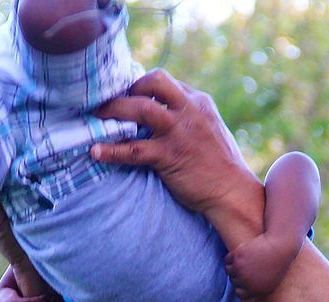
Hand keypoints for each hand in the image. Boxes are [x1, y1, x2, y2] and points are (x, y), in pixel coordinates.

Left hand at [91, 69, 259, 220]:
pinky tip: (96, 151)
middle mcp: (189, 111)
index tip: (126, 94)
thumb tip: (160, 113)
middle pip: (154, 81)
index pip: (165, 81)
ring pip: (141, 109)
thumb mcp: (209, 128)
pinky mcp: (169, 156)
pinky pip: (133, 150)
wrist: (232, 192)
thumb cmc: (219, 164)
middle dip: (129, 87)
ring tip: (96, 117)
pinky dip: (111, 150)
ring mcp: (178, 132)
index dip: (141, 85)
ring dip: (114, 110)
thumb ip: (188, 116)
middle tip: (111, 100)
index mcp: (199, 102)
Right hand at [226, 233, 302, 301]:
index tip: (248, 277)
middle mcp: (246, 281)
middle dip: (239, 274)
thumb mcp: (270, 284)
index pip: (239, 293)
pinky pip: (227, 260)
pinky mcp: (237, 256)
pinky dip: (232, 257)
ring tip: (244, 259)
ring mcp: (240, 269)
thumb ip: (255, 295)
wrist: (280, 246)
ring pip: (229, 270)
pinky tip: (241, 253)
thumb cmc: (277, 265)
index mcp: (255, 290)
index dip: (243, 286)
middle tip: (250, 264)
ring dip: (234, 265)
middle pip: (234, 281)